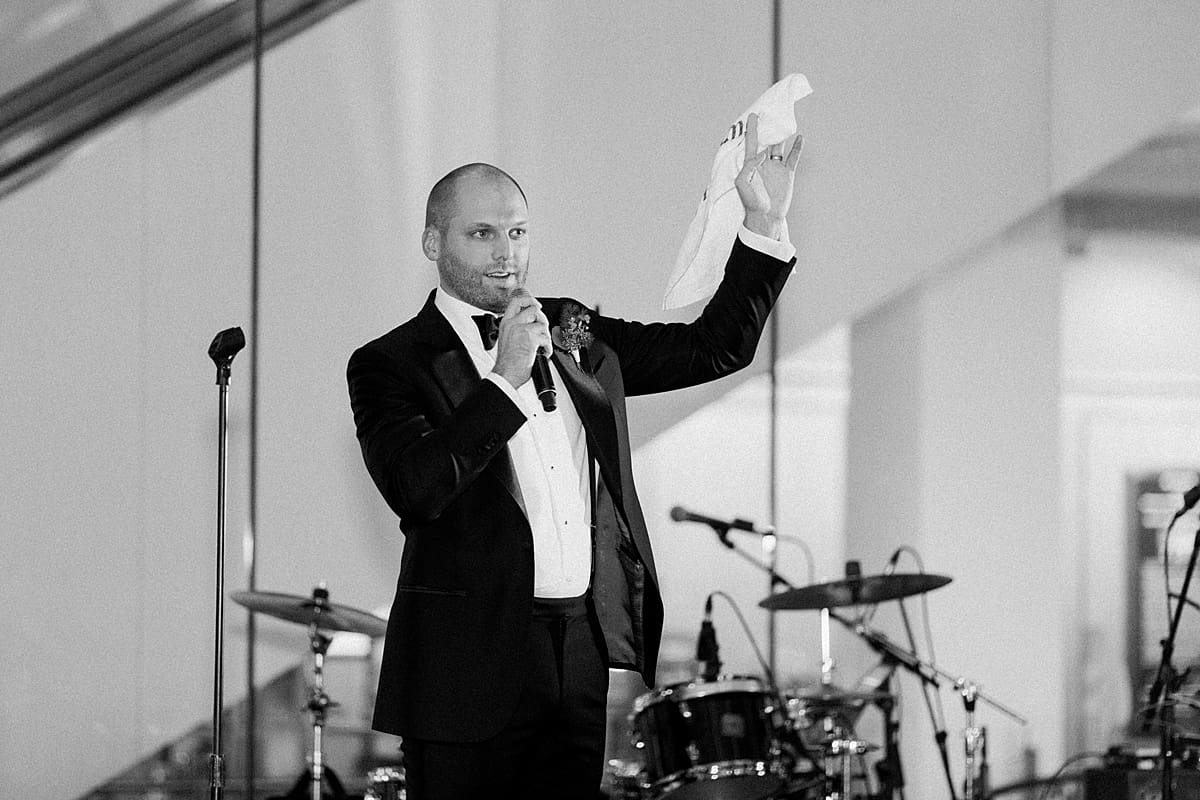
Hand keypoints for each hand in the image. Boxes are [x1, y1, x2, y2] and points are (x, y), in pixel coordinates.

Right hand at [491, 289, 550, 388]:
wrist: (505, 374)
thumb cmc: (507, 362)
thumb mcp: (507, 339)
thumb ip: (516, 328)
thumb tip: (531, 323)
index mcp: (506, 323)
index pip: (516, 301)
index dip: (529, 299)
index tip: (536, 304)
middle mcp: (512, 324)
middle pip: (534, 309)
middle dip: (542, 319)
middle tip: (542, 330)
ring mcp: (521, 330)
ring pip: (542, 324)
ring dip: (545, 336)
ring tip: (541, 345)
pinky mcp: (530, 338)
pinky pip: (546, 338)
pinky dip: (547, 347)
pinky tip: (542, 352)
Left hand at [734, 100, 803, 239]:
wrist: (765, 216)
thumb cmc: (750, 201)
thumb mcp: (742, 183)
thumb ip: (748, 166)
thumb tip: (761, 153)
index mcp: (751, 164)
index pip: (752, 142)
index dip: (752, 129)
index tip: (753, 116)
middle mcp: (764, 163)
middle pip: (766, 140)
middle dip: (768, 128)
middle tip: (771, 113)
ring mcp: (776, 167)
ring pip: (779, 146)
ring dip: (782, 135)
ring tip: (785, 122)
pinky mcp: (787, 174)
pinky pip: (793, 157)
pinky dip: (797, 148)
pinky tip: (800, 138)